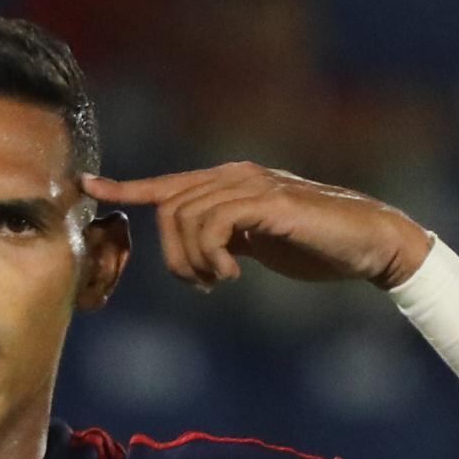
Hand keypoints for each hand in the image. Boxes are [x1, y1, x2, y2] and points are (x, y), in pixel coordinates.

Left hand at [85, 164, 432, 292]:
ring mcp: (251, 185)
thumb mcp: (260, 243)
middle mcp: (235, 176)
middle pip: (168, 207)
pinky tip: (232, 275)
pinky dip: (210, 256)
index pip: (168, 184)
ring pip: (184, 216)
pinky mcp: (267, 202)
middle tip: (202, 283)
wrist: (370, 243)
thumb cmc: (318, 245)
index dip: (126, 185)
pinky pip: (212, 223)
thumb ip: (227, 239)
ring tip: (219, 280)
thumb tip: (198, 254)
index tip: (88, 185)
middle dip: (172, 256)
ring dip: (192, 261)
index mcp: (230, 184)